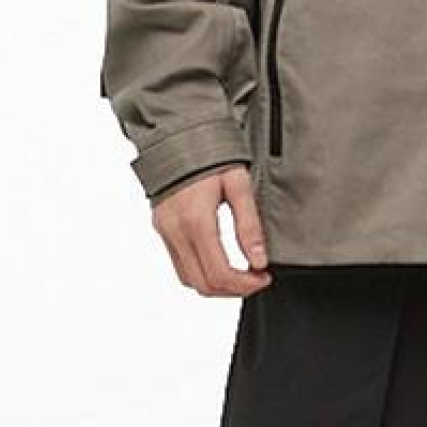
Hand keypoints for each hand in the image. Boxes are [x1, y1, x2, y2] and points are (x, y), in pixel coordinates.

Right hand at [150, 164, 272, 296]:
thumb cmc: (211, 156)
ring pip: (188, 280)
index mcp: (197, 222)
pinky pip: (179, 265)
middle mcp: (176, 232)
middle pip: (203, 284)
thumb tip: (259, 260)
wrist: (178, 136)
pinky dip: (201, 273)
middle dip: (233, 289)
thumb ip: (249, 225)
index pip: (220, 274)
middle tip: (256, 278)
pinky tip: (220, 262)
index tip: (264, 276)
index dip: (246, 285)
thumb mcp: (239, 185)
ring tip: (241, 273)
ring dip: (216, 285)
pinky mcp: (162, 230)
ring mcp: (166, 232)